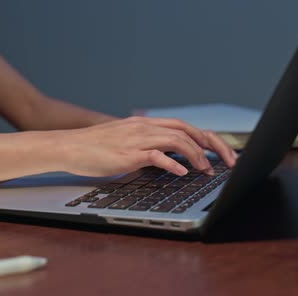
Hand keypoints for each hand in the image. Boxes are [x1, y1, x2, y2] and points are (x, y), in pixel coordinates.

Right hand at [56, 116, 237, 176]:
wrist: (69, 146)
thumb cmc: (94, 147)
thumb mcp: (124, 141)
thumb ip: (145, 145)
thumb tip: (166, 158)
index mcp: (146, 124)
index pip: (184, 126)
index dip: (207, 138)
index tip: (221, 153)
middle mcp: (145, 127)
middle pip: (188, 130)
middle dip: (213, 146)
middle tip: (228, 162)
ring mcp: (137, 139)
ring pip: (177, 140)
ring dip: (197, 156)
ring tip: (206, 170)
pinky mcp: (128, 153)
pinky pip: (156, 155)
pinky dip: (173, 164)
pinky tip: (182, 173)